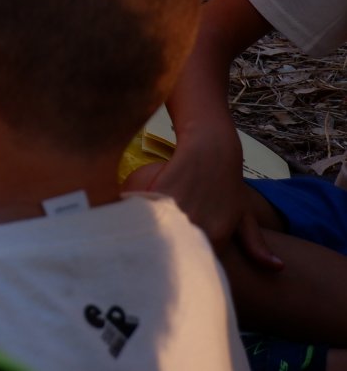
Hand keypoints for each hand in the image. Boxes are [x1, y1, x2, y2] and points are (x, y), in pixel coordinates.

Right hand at [137, 129, 282, 269]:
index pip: (195, 261)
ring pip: (158, 234)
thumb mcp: (245, 216)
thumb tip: (278, 269)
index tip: (180, 267)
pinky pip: (146, 214)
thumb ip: (255, 245)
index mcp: (216, 236)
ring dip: (152, 237)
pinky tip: (139, 219)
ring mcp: (177, 209)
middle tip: (162, 255)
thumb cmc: (229, 183)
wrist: (212, 149)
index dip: (187, 264)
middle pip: (175, 250)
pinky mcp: (158, 192)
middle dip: (168, 254)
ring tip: (147, 240)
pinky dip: (142, 218)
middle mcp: (197, 225)